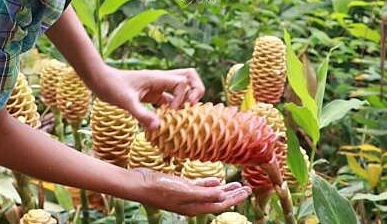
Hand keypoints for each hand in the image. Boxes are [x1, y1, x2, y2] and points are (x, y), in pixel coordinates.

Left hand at [91, 67, 204, 129]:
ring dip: (186, 99)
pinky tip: (167, 121)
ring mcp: (157, 86)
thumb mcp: (125, 102)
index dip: (183, 97)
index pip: (183, 82)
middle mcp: (160, 79)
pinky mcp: (152, 94)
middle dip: (196, 90)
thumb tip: (158, 127)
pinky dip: (174, 108)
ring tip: (181, 115)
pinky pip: (170, 98)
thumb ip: (142, 114)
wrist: (99, 80)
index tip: (170, 111)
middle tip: (189, 107)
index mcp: (157, 78)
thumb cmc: (111, 87)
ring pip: (182, 87)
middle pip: (190, 76)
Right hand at [128, 169, 250, 215]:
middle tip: (246, 188)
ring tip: (235, 184)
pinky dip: (209, 183)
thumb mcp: (185, 191)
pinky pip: (199, 187)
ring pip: (210, 193)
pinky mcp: (180, 186)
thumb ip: (205, 194)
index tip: (247, 191)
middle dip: (233, 194)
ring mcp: (186, 195)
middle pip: (218, 200)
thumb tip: (223, 197)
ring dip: (223, 189)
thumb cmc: (161, 188)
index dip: (235, 198)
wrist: (140, 184)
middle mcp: (193, 203)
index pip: (220, 204)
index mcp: (195, 207)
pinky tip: (215, 180)